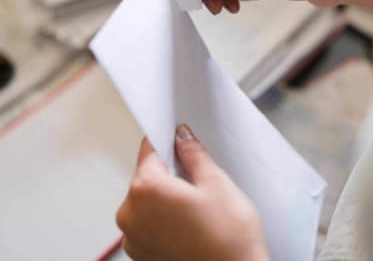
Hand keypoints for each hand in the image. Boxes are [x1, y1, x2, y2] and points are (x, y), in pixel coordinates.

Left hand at [117, 124, 269, 260]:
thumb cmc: (228, 237)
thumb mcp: (216, 182)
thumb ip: (193, 153)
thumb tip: (182, 137)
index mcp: (144, 190)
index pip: (149, 150)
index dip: (168, 141)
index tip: (178, 139)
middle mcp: (130, 214)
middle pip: (147, 176)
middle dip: (170, 173)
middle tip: (199, 182)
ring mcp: (133, 239)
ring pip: (148, 200)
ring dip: (167, 197)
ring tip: (198, 208)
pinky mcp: (142, 255)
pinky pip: (149, 223)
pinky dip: (165, 218)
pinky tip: (191, 224)